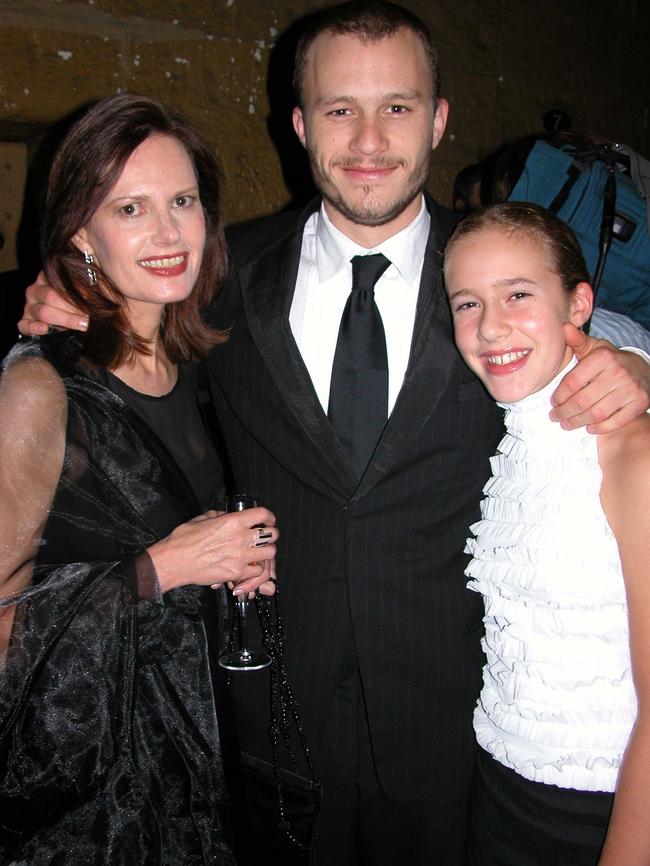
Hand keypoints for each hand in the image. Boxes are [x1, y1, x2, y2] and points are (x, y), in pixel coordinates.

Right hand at [18, 271, 88, 335]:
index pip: (59, 281)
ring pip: (43, 311)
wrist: (75, 321)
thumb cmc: (82, 303)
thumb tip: (96, 275)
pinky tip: (46, 329)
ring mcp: (30, 306)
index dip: (78, 291)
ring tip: (83, 325)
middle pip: (51, 297)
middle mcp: (36, 290)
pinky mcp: (26, 322)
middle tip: (91, 315)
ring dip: (65, 320)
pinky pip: (25, 325)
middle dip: (73, 308)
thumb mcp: (86, 291)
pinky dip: (34, 328)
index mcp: (48, 277)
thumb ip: (89, 283)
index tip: (93, 299)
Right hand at [147, 507, 277, 593]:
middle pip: (272, 534)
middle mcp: (240, 538)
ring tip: (259, 553)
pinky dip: (256, 570)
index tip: (268, 520)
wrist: (173, 561)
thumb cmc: (183, 540)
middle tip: (266, 537)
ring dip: (266, 553)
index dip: (269, 516)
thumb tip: (226, 516)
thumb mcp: (202, 518)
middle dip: (271, 535)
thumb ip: (219, 516)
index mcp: (232, 521)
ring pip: (270, 553)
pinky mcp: (236, 572)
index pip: (262, 514)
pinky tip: (249, 567)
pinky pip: (257, 571)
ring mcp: (240, 556)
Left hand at [550, 323, 649, 432]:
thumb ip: (577, 341)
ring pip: (597, 413)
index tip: (552, 403)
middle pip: (582, 400)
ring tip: (566, 424)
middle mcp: (618, 373)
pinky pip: (616, 421)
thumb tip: (563, 328)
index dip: (559, 395)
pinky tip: (589, 427)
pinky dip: (600, 428)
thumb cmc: (611, 360)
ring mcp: (631, 389)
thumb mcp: (595, 348)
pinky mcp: (639, 403)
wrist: (643, 369)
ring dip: (578, 422)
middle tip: (555, 417)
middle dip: (564, 412)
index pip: (573, 382)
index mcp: (603, 358)